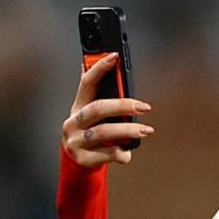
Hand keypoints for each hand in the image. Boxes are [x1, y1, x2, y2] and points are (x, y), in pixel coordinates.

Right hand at [62, 53, 153, 167]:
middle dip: (123, 106)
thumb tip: (111, 61)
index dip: (99, 69)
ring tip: (146, 130)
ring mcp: (75, 141)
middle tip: (144, 107)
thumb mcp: (93, 113)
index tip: (114, 57)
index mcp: (77, 106)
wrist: (80, 161)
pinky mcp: (83, 158)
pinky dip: (121, 153)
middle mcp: (73, 122)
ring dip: (128, 131)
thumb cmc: (92, 131)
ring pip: (104, 132)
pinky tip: (128, 152)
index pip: (86, 83)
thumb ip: (101, 94)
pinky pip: (106, 154)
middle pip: (98, 108)